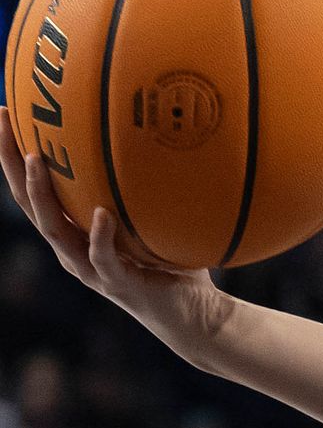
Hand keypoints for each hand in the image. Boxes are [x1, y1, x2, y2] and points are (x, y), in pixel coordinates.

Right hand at [0, 108, 235, 362]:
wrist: (197, 316)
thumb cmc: (177, 263)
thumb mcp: (158, 219)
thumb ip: (152, 187)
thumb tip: (165, 133)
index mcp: (74, 232)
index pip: (35, 189)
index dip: (14, 154)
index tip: (6, 111)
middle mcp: (72, 249)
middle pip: (28, 202)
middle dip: (11, 162)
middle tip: (5, 122)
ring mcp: (91, 268)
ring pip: (54, 229)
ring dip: (42, 194)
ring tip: (36, 160)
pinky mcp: (117, 284)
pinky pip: (102, 258)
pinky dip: (100, 236)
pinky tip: (101, 214)